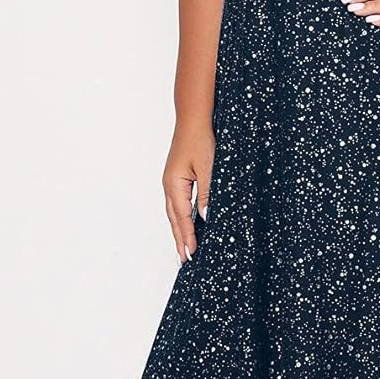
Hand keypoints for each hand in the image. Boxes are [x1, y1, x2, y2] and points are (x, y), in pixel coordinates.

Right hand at [163, 125, 214, 264]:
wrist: (193, 118)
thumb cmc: (200, 139)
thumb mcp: (209, 167)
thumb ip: (208, 194)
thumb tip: (206, 217)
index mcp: (174, 184)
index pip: (182, 218)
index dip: (187, 237)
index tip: (191, 255)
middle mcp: (169, 185)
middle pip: (174, 219)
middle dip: (180, 240)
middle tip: (184, 260)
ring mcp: (171, 181)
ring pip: (174, 213)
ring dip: (179, 231)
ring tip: (184, 248)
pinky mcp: (177, 178)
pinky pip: (178, 204)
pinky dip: (181, 218)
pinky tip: (187, 224)